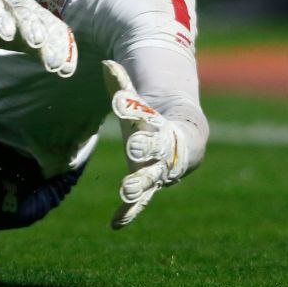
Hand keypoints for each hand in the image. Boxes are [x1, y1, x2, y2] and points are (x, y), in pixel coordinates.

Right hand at [0, 0, 76, 76]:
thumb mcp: (20, 40)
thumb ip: (41, 51)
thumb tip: (67, 69)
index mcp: (35, 15)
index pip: (54, 29)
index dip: (62, 48)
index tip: (66, 70)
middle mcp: (22, 6)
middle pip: (41, 21)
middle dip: (50, 42)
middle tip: (55, 63)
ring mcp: (2, 3)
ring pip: (20, 11)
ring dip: (29, 26)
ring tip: (36, 42)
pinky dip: (0, 19)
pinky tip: (6, 34)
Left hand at [101, 60, 187, 228]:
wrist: (181, 143)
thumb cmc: (151, 120)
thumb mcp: (136, 103)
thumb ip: (121, 86)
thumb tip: (105, 63)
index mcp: (156, 125)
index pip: (147, 116)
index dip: (134, 110)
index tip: (121, 104)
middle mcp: (158, 150)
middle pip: (153, 148)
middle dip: (144, 148)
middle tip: (134, 147)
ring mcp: (154, 170)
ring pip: (148, 178)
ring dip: (138, 185)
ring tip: (127, 191)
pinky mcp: (147, 186)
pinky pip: (140, 202)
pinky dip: (129, 212)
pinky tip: (116, 224)